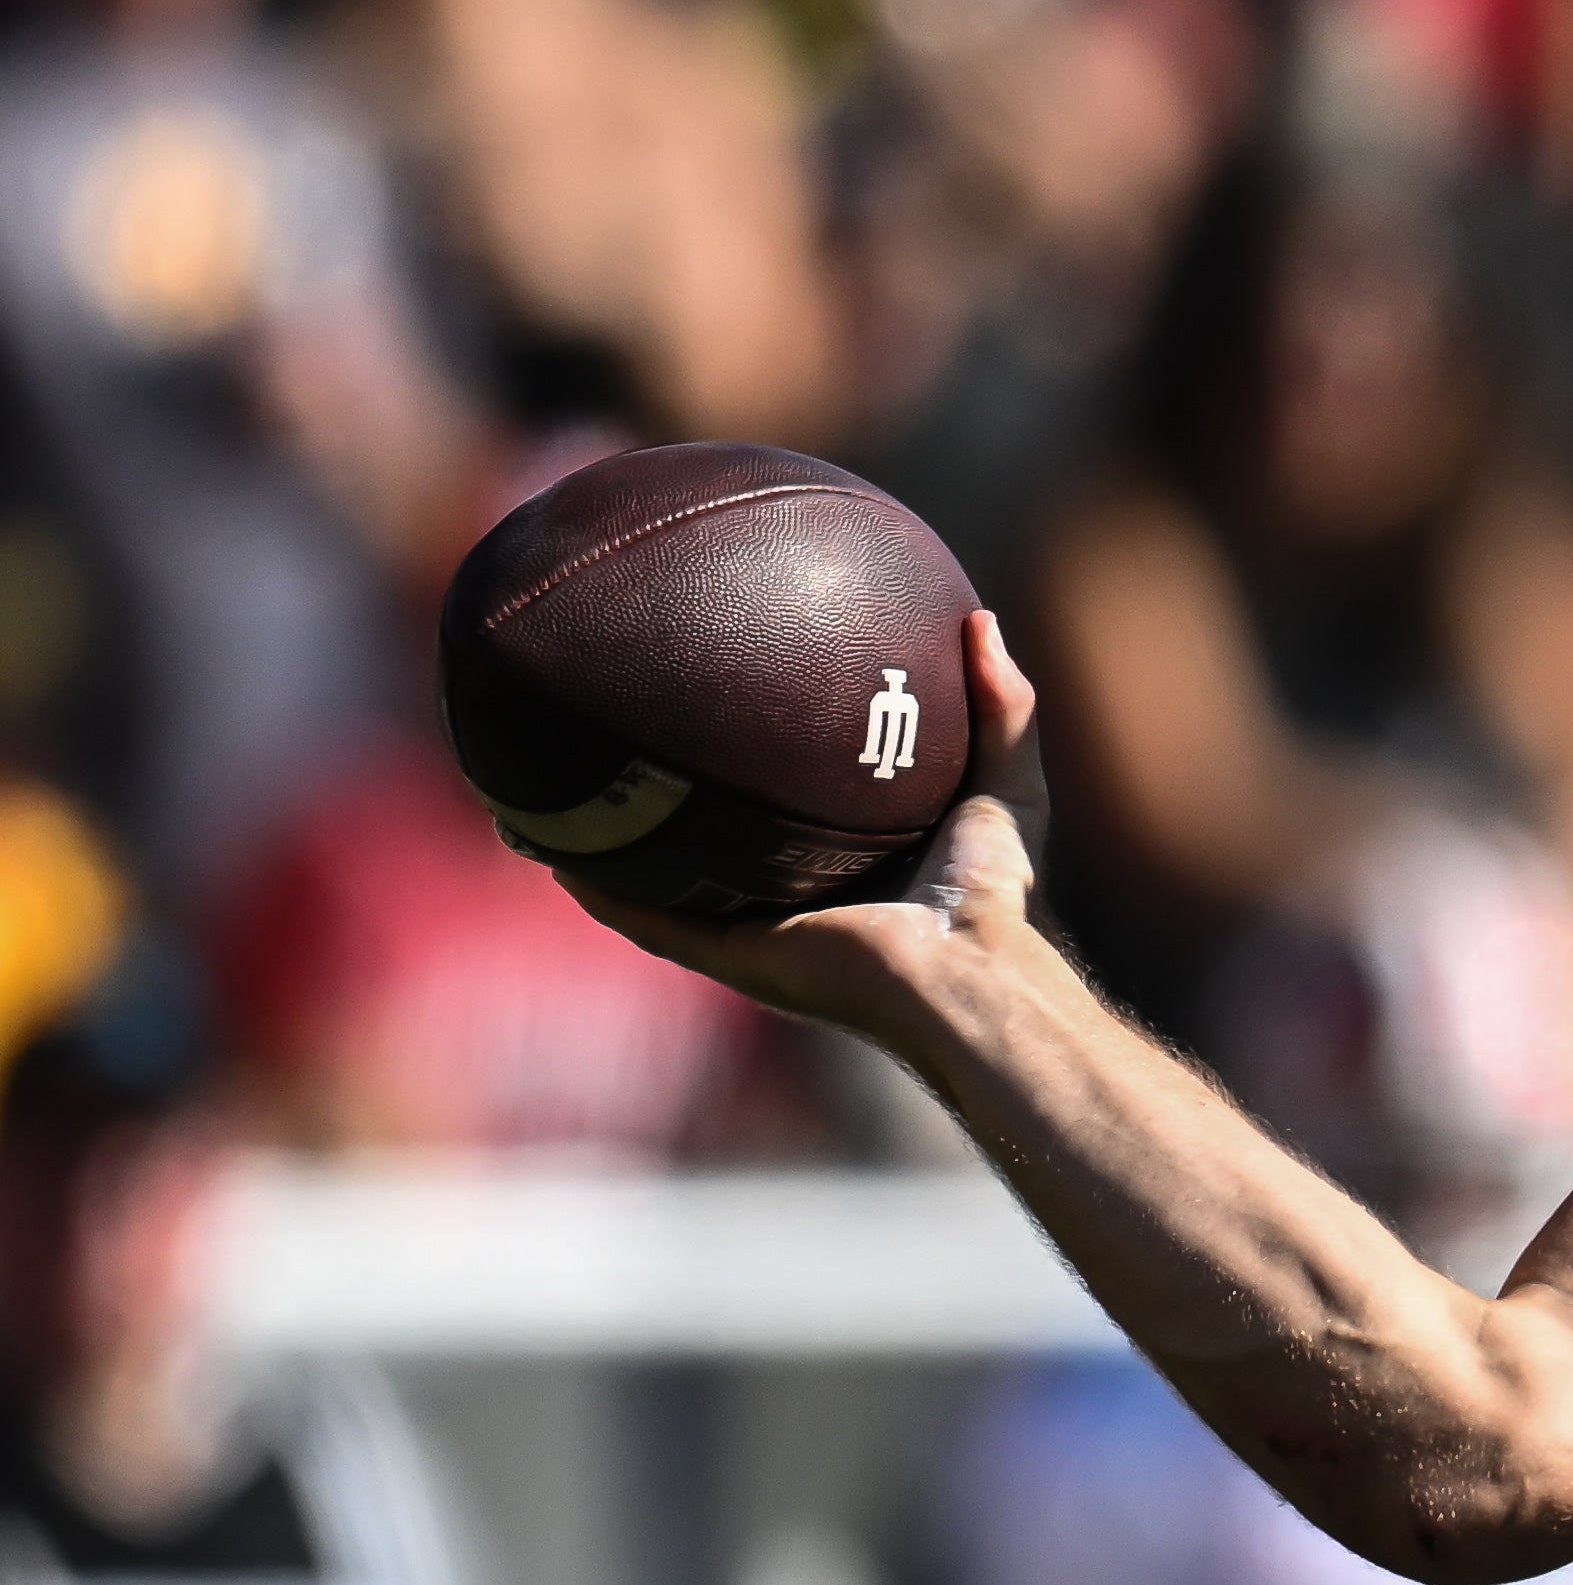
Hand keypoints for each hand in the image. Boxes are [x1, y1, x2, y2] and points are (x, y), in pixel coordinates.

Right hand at [557, 606, 1053, 1051]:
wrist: (974, 967)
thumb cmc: (997, 892)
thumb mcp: (1007, 783)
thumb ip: (1001, 704)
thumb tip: (980, 617)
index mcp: (843, 867)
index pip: (778, 816)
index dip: (744, 772)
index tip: (711, 716)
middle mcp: (792, 900)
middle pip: (708, 851)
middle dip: (660, 808)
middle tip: (614, 745)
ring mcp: (758, 933)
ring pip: (662, 888)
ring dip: (609, 850)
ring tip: (553, 801)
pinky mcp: (739, 957)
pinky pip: (654, 924)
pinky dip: (607, 896)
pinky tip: (559, 857)